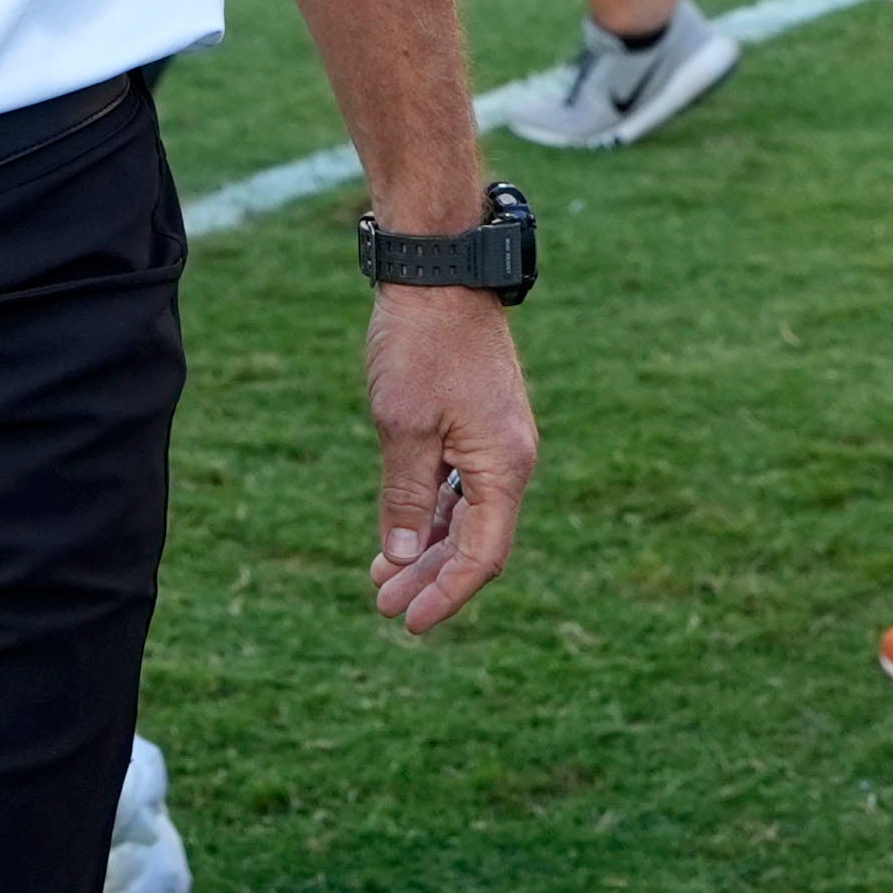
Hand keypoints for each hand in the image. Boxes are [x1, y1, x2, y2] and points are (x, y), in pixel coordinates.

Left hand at [362, 283, 533, 631]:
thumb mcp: (403, 427)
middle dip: (429, 576)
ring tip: (382, 577)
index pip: (482, 555)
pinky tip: (401, 530)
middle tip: (383, 606)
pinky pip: (459, 484)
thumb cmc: (421, 344)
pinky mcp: (479, 423)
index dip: (446, 594)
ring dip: (426, 546)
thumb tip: (401, 559)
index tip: (409, 623)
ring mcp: (496, 440)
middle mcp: (510, 459)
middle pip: (474, 540)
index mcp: (504, 466)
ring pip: (464, 513)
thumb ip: (403, 497)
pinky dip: (430, 510)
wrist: (439, 269)